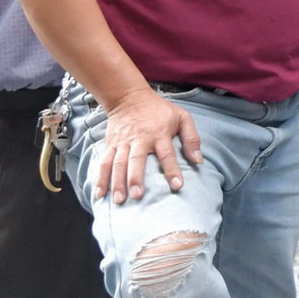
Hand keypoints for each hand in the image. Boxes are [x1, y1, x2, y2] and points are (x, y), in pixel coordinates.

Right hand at [93, 89, 200, 204]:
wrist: (129, 97)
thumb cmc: (159, 110)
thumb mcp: (182, 117)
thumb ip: (192, 138)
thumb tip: (198, 161)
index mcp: (159, 133)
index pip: (167, 154)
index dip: (172, 170)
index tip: (177, 185)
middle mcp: (139, 139)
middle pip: (136, 160)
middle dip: (135, 178)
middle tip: (137, 196)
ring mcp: (123, 143)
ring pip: (118, 164)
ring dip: (117, 182)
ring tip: (119, 200)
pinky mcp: (111, 145)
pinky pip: (104, 163)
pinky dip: (100, 178)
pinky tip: (100, 194)